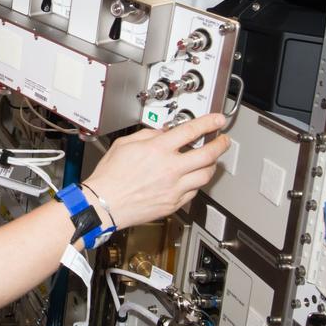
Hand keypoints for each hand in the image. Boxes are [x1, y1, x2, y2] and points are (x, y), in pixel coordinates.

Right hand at [85, 113, 228, 230]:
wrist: (103, 204)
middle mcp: (169, 168)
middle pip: (207, 154)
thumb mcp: (124, 144)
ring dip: (212, 165)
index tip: (217, 121)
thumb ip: (147, 135)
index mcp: (157, 150)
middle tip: (223, 140)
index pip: (191, 131)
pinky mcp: (173, 203)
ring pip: (205, 175)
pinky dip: (197, 183)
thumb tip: (162, 134)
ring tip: (211, 160)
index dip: (208, 123)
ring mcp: (174, 187)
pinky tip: (193, 178)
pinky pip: (194, 192)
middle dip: (220, 145)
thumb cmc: (110, 177)